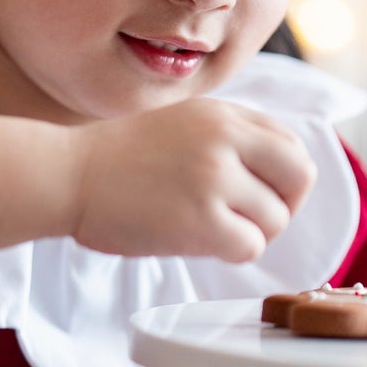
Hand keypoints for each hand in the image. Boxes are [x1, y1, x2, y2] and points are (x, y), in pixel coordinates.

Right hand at [67, 99, 313, 263]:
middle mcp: (225, 139)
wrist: (67, 176)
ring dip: (250, 233)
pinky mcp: (202, 221)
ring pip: (275, 219)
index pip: (293, 144)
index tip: (262, 195)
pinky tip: (202, 243)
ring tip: (212, 230)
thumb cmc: (117, 159)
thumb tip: (275, 172)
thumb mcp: (181, 123)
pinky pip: (250, 246)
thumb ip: (228, 138)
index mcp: (223, 115)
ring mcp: (215, 179)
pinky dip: (233, 252)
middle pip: (299, 177)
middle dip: (283, 206)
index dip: (286, 178)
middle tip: (251, 220)